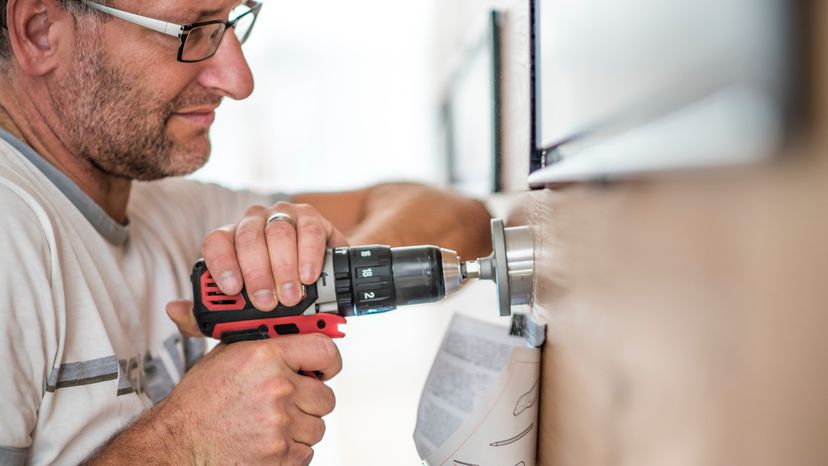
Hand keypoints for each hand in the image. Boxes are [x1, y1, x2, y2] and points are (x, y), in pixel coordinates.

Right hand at [87, 334, 340, 464]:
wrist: (177, 443)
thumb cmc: (198, 403)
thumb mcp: (224, 355)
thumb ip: (257, 338)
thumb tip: (275, 318)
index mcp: (265, 356)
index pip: (324, 350)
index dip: (329, 361)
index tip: (326, 367)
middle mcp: (276, 387)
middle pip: (325, 395)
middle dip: (309, 401)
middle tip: (287, 402)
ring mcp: (280, 423)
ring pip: (317, 426)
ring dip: (299, 428)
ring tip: (269, 423)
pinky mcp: (280, 454)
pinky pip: (306, 451)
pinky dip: (291, 451)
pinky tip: (267, 441)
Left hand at [202, 202, 347, 309]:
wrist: (316, 288)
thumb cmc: (272, 296)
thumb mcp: (238, 312)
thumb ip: (203, 316)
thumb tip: (173, 309)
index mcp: (230, 240)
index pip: (216, 241)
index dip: (222, 264)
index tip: (231, 289)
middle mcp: (253, 224)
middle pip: (248, 238)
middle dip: (257, 273)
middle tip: (266, 302)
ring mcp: (281, 216)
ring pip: (278, 233)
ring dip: (284, 267)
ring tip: (290, 296)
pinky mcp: (310, 218)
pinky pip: (308, 229)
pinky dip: (308, 254)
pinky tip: (308, 275)